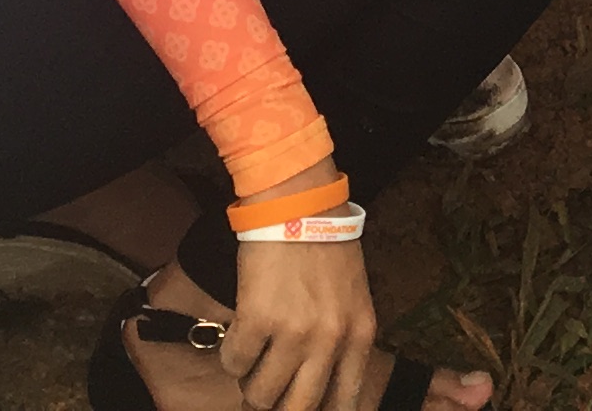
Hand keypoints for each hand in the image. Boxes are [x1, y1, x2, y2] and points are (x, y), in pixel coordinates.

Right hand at [222, 229, 374, 410]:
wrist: (299, 203)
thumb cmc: (326, 249)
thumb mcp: (353, 299)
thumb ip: (343, 341)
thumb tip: (318, 386)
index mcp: (359, 336)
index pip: (342, 403)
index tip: (296, 406)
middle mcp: (330, 340)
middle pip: (298, 409)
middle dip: (277, 406)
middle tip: (267, 392)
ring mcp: (293, 332)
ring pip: (261, 395)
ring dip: (250, 383)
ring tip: (252, 361)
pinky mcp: (257, 319)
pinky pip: (234, 364)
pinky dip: (232, 357)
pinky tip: (239, 337)